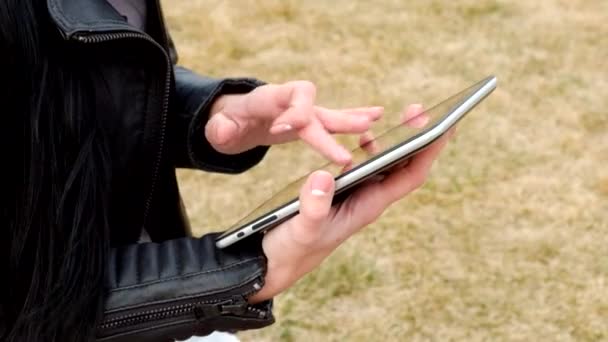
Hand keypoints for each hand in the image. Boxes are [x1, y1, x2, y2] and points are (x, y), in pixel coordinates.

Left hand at [205, 81, 382, 164]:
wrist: (236, 117)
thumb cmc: (228, 123)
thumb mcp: (217, 129)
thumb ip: (219, 128)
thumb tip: (225, 130)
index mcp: (269, 99)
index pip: (290, 98)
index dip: (292, 113)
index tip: (285, 130)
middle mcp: (291, 102)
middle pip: (315, 111)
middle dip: (331, 130)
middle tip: (343, 158)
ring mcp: (303, 111)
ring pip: (330, 115)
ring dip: (352, 120)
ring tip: (374, 123)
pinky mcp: (311, 121)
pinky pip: (334, 119)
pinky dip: (354, 117)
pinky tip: (375, 117)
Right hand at [249, 104, 454, 302]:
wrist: (277, 263)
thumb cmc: (290, 250)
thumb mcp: (301, 229)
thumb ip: (314, 207)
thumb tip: (325, 176)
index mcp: (367, 207)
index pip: (408, 176)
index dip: (428, 152)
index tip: (444, 127)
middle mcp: (367, 199)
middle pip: (403, 166)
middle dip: (416, 138)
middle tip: (419, 109)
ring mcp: (356, 195)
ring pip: (385, 165)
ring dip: (395, 141)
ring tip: (402, 116)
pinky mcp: (341, 192)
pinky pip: (364, 167)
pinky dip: (368, 149)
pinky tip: (364, 136)